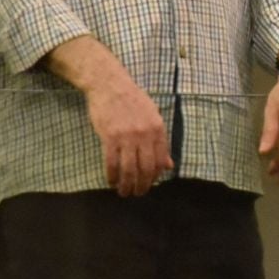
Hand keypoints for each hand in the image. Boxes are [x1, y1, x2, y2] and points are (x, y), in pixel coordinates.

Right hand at [85, 75, 172, 196]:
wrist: (109, 85)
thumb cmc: (132, 100)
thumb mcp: (153, 116)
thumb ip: (160, 142)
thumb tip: (168, 165)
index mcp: (157, 129)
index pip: (160, 160)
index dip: (155, 176)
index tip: (150, 183)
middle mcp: (144, 134)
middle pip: (146, 169)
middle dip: (142, 186)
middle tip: (137, 193)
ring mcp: (127, 137)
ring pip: (129, 170)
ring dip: (127, 185)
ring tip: (124, 192)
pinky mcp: (109, 138)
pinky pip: (112, 163)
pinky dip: (112, 176)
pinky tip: (111, 181)